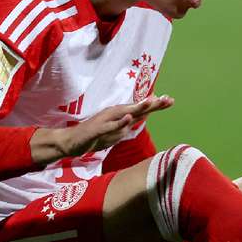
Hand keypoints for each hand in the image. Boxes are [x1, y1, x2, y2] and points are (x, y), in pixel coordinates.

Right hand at [31, 95, 173, 164]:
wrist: (71, 142)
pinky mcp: (97, 129)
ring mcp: (106, 121)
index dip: (155, 105)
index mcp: (119, 115)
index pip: (141, 109)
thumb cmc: (95, 135)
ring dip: (138, 108)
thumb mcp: (115, 129)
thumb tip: (142, 117)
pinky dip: (119, 122)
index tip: (170, 100)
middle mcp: (114, 114)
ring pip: (125, 114)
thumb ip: (128, 123)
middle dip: (152, 104)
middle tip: (167, 99)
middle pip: (137, 108)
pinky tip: (128, 118)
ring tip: (151, 101)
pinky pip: (110, 126)